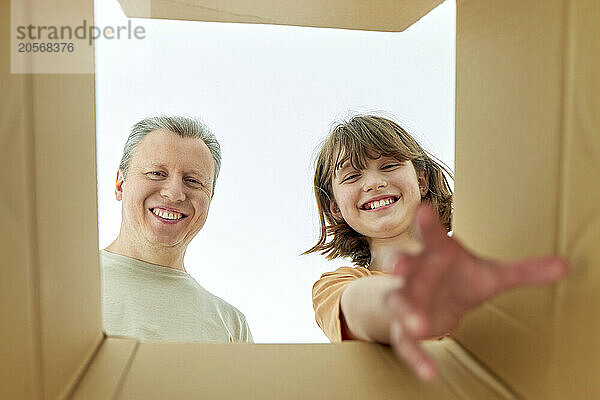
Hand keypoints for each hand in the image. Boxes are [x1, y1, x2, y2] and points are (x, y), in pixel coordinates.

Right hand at [385, 204, 567, 380]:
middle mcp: (416, 272)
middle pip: (404, 263)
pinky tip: (430, 373)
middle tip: (398, 265)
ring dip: (406, 310)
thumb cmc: (460, 278)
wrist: (433, 300)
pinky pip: (404, 341)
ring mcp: (406, 297)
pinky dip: (416, 356)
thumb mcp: (491, 275)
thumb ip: (524, 271)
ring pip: (398, 300)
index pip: (432, 235)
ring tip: (418, 325)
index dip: (428, 223)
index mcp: (436, 253)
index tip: (425, 209)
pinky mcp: (404, 325)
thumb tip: (566, 266)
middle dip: (400, 263)